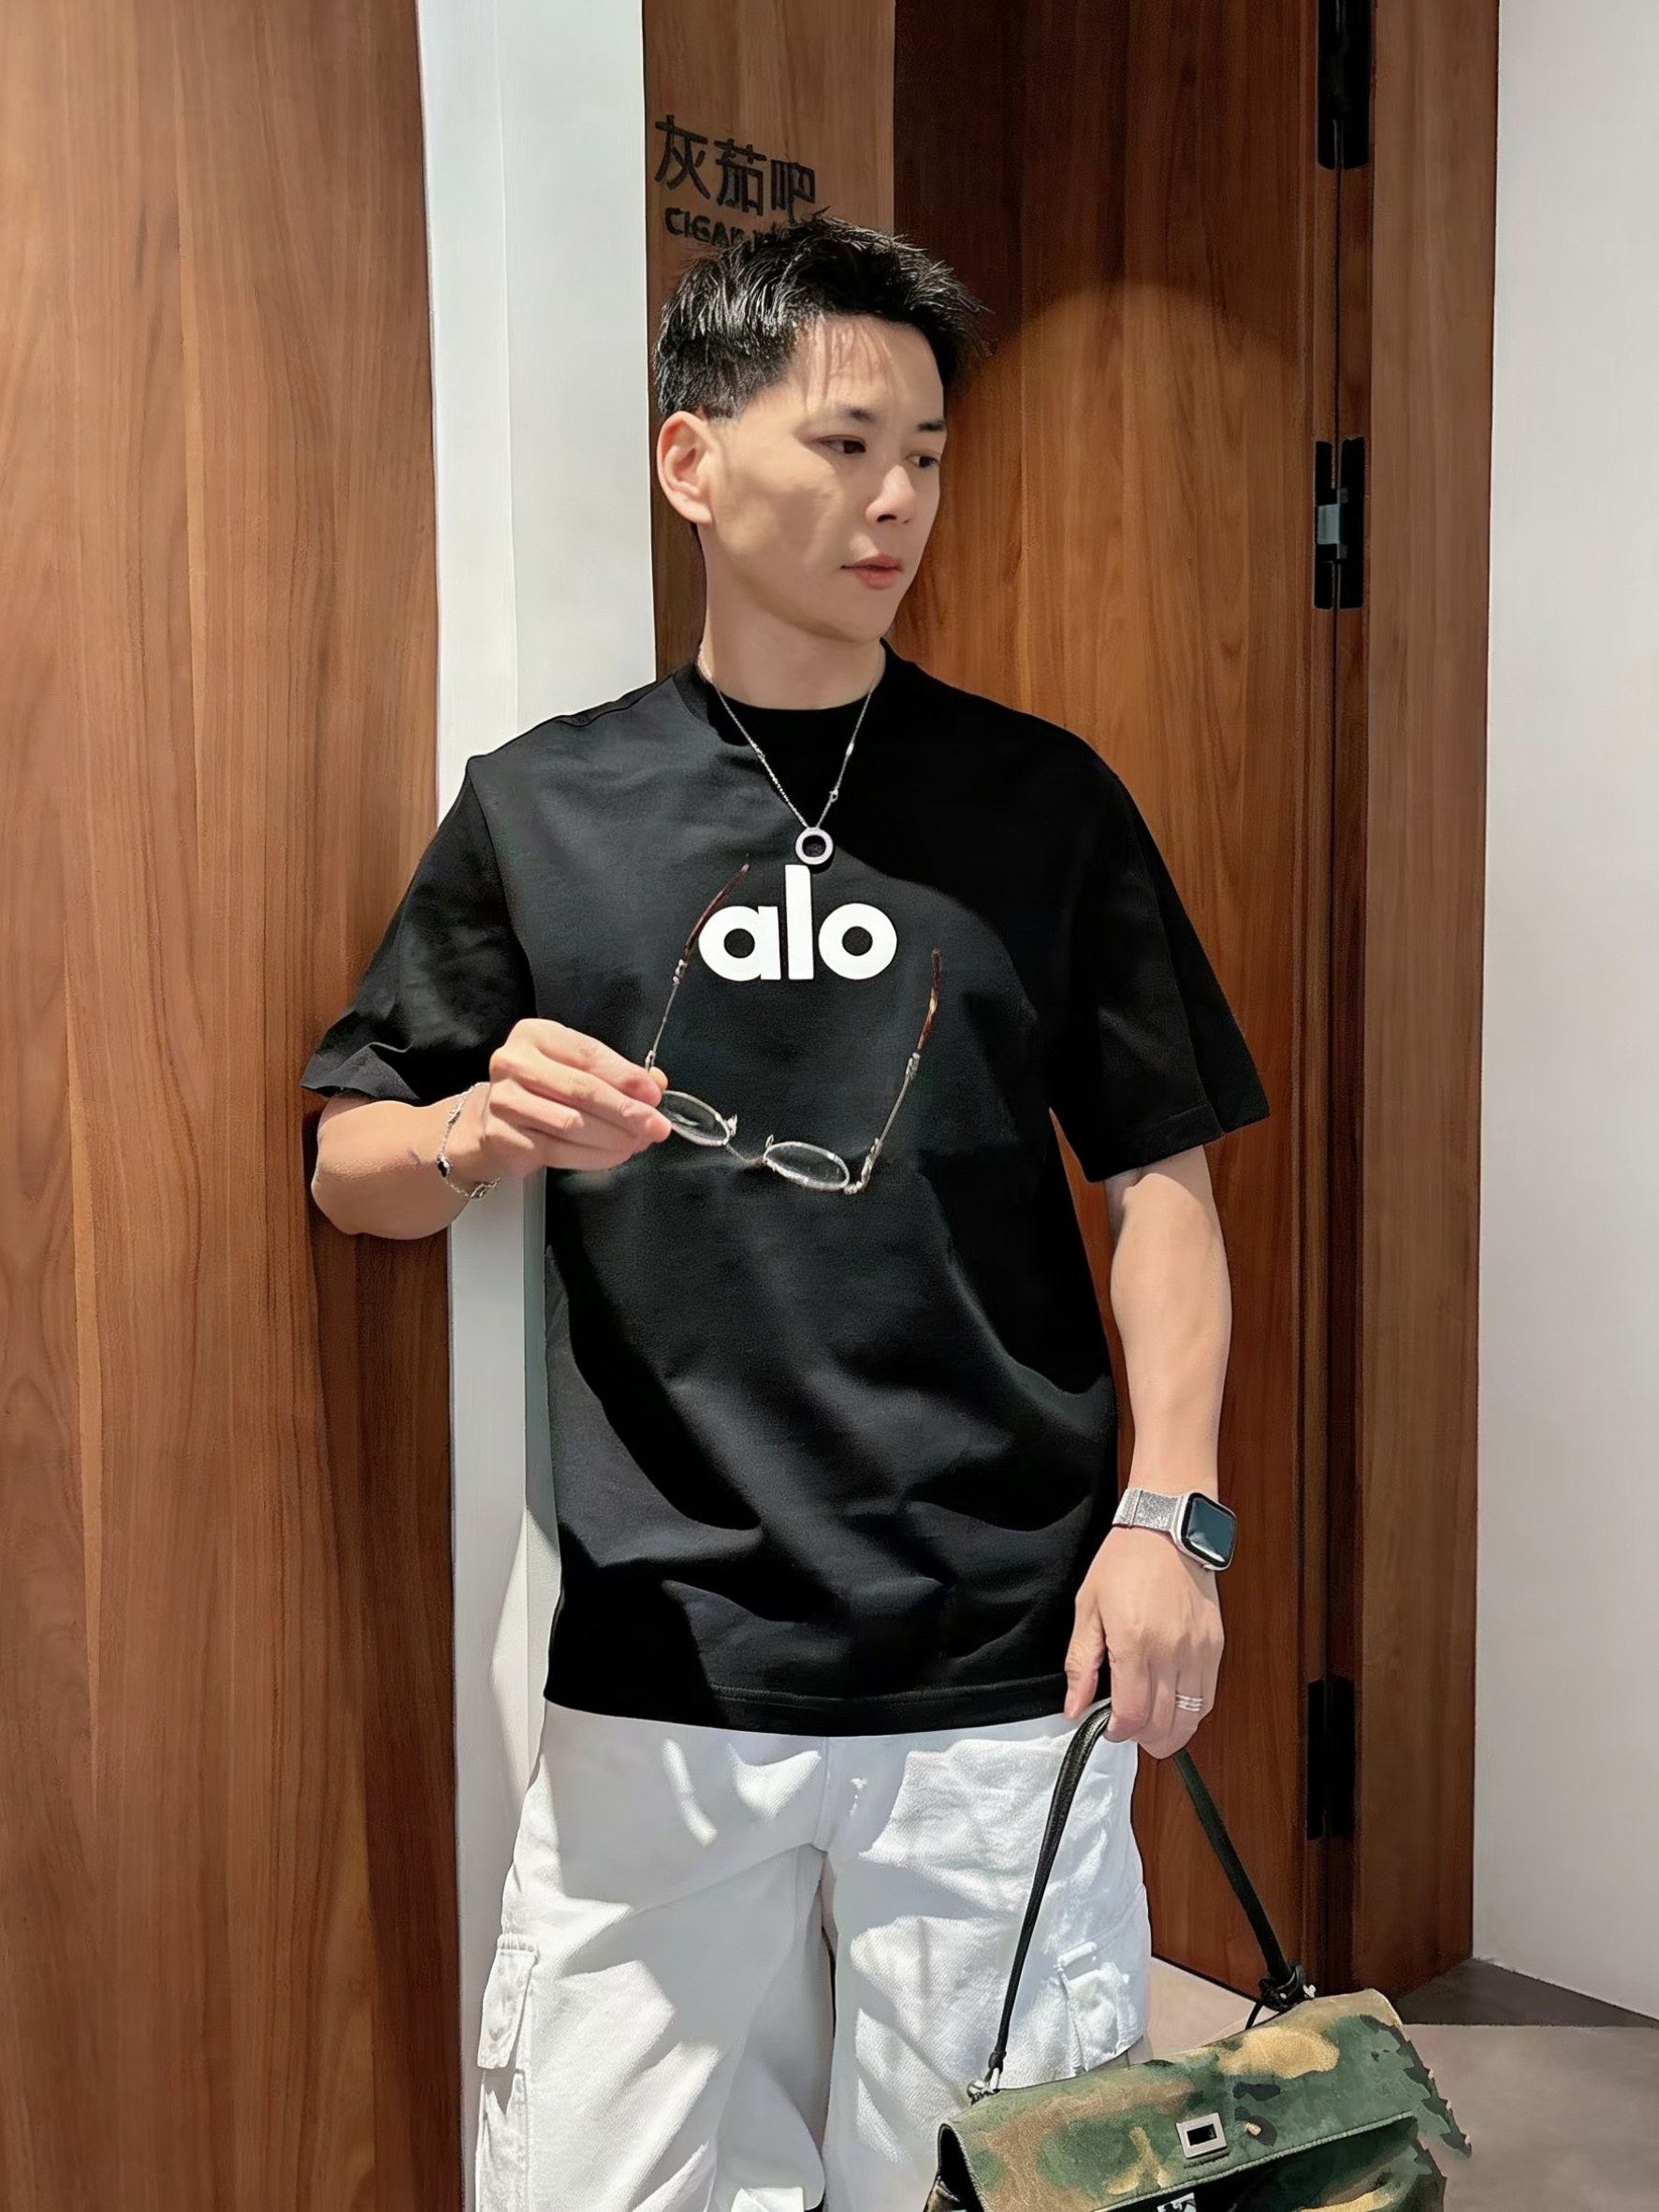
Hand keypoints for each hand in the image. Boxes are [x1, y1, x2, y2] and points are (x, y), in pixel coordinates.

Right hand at [457, 1020, 675, 1179]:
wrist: (490, 1121)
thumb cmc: (541, 1090)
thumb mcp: (575, 1069)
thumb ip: (615, 1074)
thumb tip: (657, 1085)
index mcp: (535, 1035)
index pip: (588, 1054)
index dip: (626, 1076)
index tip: (655, 1095)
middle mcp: (514, 1062)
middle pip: (581, 1090)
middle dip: (626, 1111)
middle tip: (656, 1127)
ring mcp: (504, 1100)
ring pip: (572, 1123)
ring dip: (613, 1137)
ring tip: (637, 1143)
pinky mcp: (503, 1136)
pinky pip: (558, 1150)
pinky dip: (594, 1156)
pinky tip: (615, 1156)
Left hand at [1062, 1523, 1223, 1757]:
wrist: (1166, 1529)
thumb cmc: (1125, 1562)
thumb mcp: (1088, 1607)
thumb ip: (1081, 1662)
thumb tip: (1074, 1706)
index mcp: (1134, 1641)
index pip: (1132, 1714)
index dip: (1118, 1732)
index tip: (1109, 1728)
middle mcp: (1171, 1651)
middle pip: (1163, 1724)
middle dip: (1142, 1738)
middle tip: (1128, 1730)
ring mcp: (1198, 1650)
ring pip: (1192, 1718)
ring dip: (1171, 1733)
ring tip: (1152, 1728)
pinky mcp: (1215, 1646)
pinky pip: (1208, 1697)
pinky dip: (1193, 1712)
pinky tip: (1176, 1707)